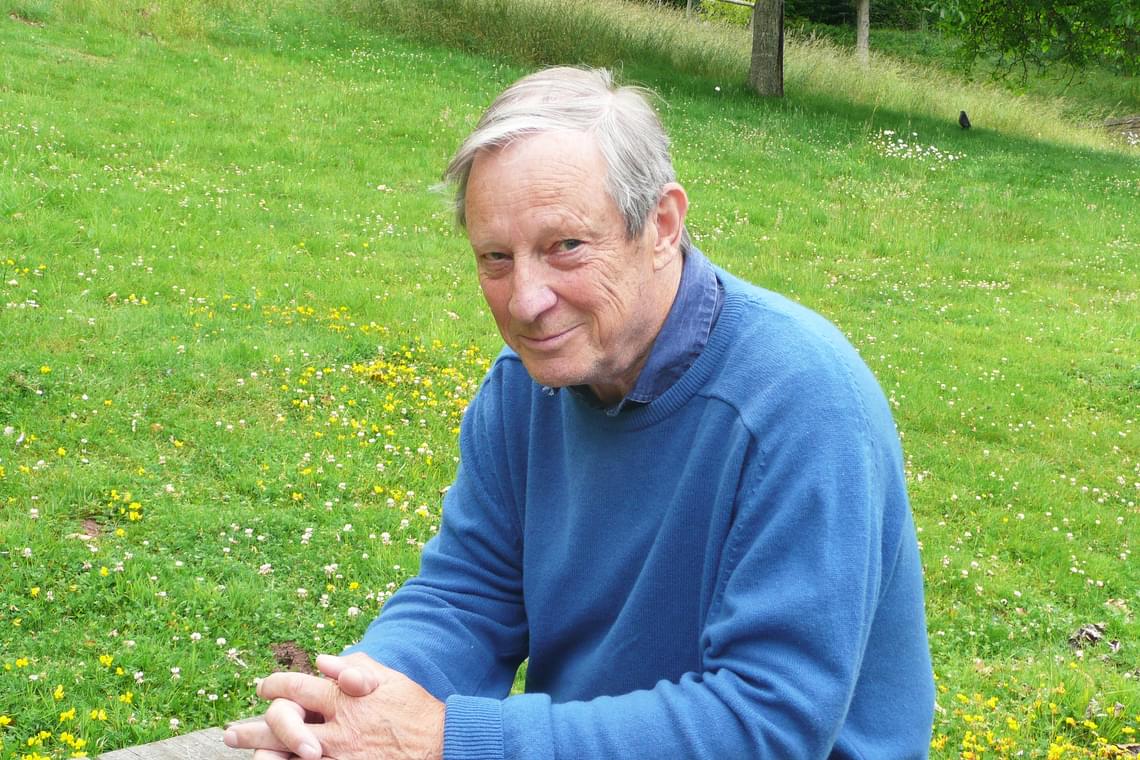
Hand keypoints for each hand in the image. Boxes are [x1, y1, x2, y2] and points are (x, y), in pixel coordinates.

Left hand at [224, 653, 443, 759]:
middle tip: (230, 734)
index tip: (263, 687)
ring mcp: (338, 755)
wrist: (439, 742)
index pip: (297, 687)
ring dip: (263, 754)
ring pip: (288, 755)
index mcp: (342, 698)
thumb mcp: (386, 678)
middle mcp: (335, 727)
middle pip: (282, 725)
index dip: (275, 685)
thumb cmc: (413, 707)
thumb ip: (353, 667)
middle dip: (252, 730)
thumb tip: (323, 659)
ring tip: (246, 756)